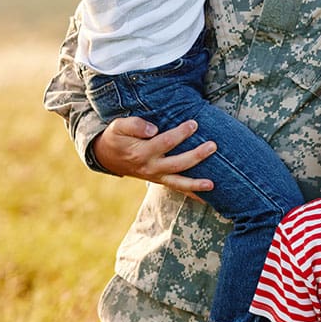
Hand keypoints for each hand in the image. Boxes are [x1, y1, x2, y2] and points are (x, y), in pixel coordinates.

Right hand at [89, 116, 216, 194]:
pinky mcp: (160, 180)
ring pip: (179, 182)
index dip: (180, 133)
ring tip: (212, 184)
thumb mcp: (118, 126)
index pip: (165, 142)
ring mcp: (156, 177)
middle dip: (196, 155)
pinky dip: (192, 194)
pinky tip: (207, 197)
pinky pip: (178, 189)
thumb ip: (134, 125)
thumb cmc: (117, 138)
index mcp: (141, 152)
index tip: (194, 124)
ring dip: (196, 184)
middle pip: (177, 163)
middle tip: (213, 145)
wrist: (108, 157)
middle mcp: (151, 168)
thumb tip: (153, 129)